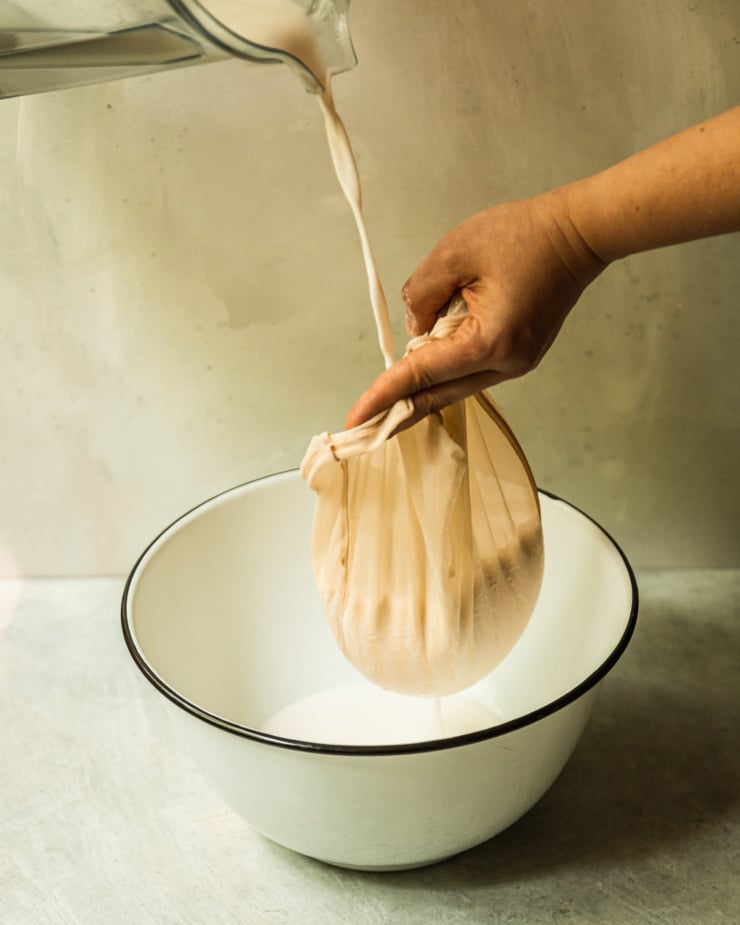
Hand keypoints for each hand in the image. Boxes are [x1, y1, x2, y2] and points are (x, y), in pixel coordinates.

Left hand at [345, 191, 605, 429]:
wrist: (578, 233)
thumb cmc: (523, 235)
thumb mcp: (455, 253)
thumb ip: (421, 295)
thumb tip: (415, 331)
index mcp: (490, 341)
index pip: (423, 375)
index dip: (384, 395)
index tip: (356, 418)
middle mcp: (507, 363)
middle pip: (440, 395)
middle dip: (397, 412)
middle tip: (360, 428)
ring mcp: (518, 364)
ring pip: (456, 386)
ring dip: (421, 388)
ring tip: (383, 400)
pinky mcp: (520, 355)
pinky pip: (472, 370)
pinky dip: (445, 370)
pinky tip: (423, 367)